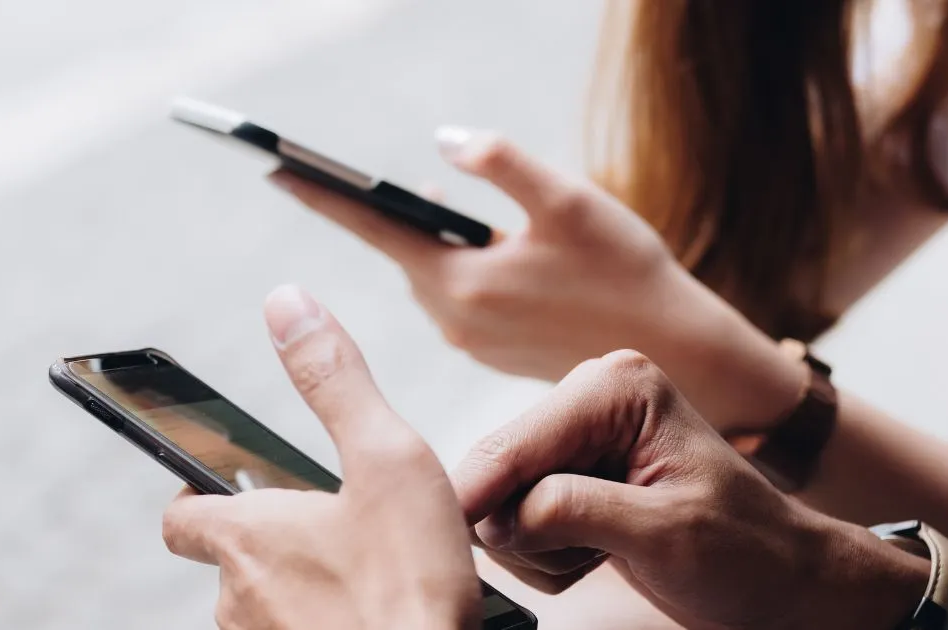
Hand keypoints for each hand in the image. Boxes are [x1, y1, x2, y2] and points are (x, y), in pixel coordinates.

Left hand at [161, 286, 479, 629]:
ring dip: (301, 587)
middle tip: (335, 525)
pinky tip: (374, 615)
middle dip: (272, 540)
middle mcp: (239, 601)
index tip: (226, 482)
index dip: (198, 492)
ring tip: (367, 572)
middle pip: (230, 560)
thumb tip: (287, 304)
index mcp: (248, 537)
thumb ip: (335, 379)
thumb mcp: (387, 458)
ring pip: (265, 609)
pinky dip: (323, 625)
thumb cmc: (411, 586)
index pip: (182, 512)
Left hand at [269, 128, 803, 431]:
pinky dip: (462, 269)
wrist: (672, 351)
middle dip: (398, 216)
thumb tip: (443, 141)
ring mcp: (473, 340)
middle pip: (405, 254)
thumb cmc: (624, 270)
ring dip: (437, 242)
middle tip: (403, 185)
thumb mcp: (567, 200)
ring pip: (433, 276)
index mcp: (462, 281)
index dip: (324, 197)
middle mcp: (456, 319)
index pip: (376, 229)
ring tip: (459, 213)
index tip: (275, 171)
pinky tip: (492, 251)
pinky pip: (458, 298)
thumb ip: (501, 164)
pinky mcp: (493, 350)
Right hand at [452, 350, 928, 629]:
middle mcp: (590, 401)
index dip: (480, 493)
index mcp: (617, 388)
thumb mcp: (666, 533)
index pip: (519, 443)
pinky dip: (547, 554)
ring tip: (606, 553)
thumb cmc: (747, 551)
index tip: (453, 531)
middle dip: (528, 529)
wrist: (778, 581)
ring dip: (541, 548)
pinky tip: (599, 553)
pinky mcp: (570, 476)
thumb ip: (576, 512)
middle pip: (499, 471)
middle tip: (589, 557)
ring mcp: (577, 440)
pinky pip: (516, 522)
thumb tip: (499, 516)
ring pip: (501, 503)